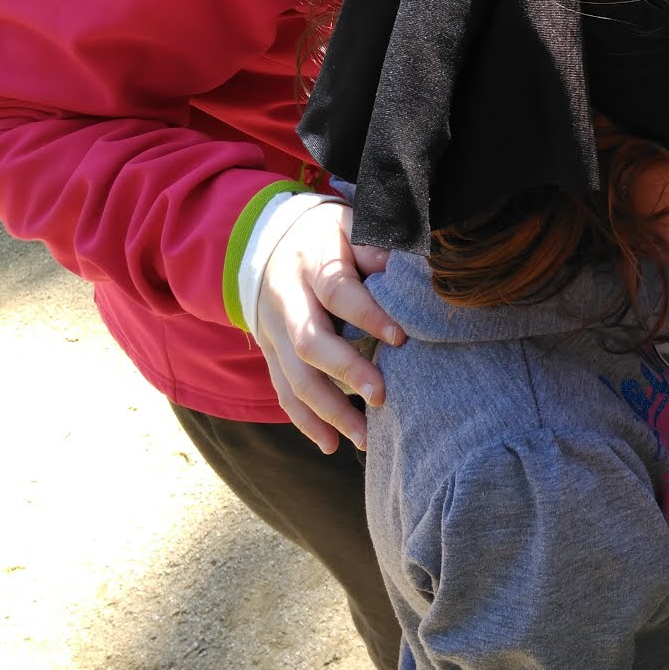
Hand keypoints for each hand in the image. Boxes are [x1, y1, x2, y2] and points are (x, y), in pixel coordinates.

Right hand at [256, 202, 403, 451]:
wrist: (267, 240)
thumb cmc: (327, 235)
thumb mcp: (349, 224)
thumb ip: (374, 245)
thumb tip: (401, 265)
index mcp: (310, 263)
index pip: (337, 292)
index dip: (367, 316)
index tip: (401, 338)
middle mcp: (285, 301)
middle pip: (310, 343)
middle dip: (347, 372)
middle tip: (383, 397)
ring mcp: (272, 332)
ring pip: (294, 378)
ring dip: (329, 411)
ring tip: (366, 438)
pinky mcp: (270, 354)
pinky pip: (283, 392)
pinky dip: (306, 422)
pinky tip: (332, 445)